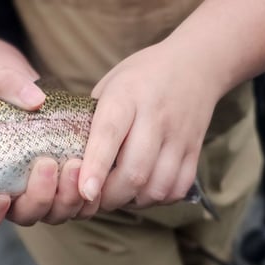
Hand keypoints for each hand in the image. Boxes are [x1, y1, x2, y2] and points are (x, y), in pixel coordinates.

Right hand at [0, 37, 87, 228]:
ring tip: (76, 164)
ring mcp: (40, 194)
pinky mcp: (65, 187)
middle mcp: (12, 196)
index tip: (1, 196)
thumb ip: (10, 87)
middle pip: (24, 215)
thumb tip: (35, 98)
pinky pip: (79, 205)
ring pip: (54, 213)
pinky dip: (87, 197)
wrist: (25, 91)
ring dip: (67, 197)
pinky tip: (93, 171)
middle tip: (48, 164)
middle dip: (39, 196)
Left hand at [79, 42, 222, 210]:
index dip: (96, 166)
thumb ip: (91, 119)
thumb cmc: (141, 76)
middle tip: (95, 199)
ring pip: (157, 186)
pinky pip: (177, 189)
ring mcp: (179, 136)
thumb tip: (69, 157)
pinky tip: (143, 191)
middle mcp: (156, 117)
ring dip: (133, 201)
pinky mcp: (195, 151)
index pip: (110, 134)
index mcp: (127, 96)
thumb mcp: (110, 85)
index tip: (85, 191)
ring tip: (119, 195)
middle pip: (135, 171)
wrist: (195, 63)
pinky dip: (157, 199)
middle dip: (111, 196)